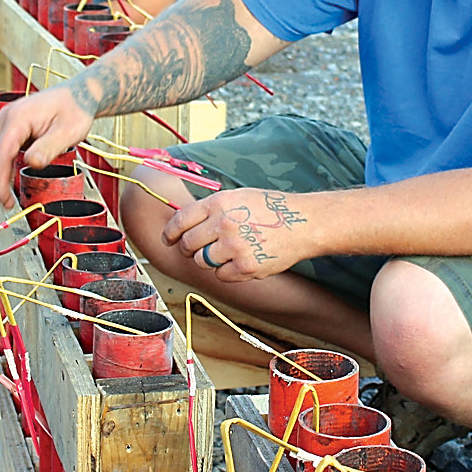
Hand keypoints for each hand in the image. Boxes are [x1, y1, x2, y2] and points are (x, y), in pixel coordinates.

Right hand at [0, 86, 94, 207]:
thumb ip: (48, 148)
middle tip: (3, 202)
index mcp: (18, 117)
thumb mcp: (68, 132)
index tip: (3, 197)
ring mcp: (5, 121)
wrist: (79, 94)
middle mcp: (6, 117)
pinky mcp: (9, 127)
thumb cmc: (75, 109)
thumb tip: (32, 164)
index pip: (0, 153)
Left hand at [162, 188, 313, 281]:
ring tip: (229, 250)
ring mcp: (234, 247)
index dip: (170, 232)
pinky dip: (227, 271)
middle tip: (198, 248)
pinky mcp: (245, 267)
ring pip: (203, 262)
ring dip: (210, 259)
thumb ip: (212, 209)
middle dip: (189, 248)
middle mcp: (223, 224)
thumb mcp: (238, 197)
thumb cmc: (270, 208)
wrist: (302, 223)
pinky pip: (221, 275)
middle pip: (188, 244)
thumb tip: (184, 224)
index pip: (181, 220)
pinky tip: (241, 260)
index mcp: (219, 203)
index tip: (168, 239)